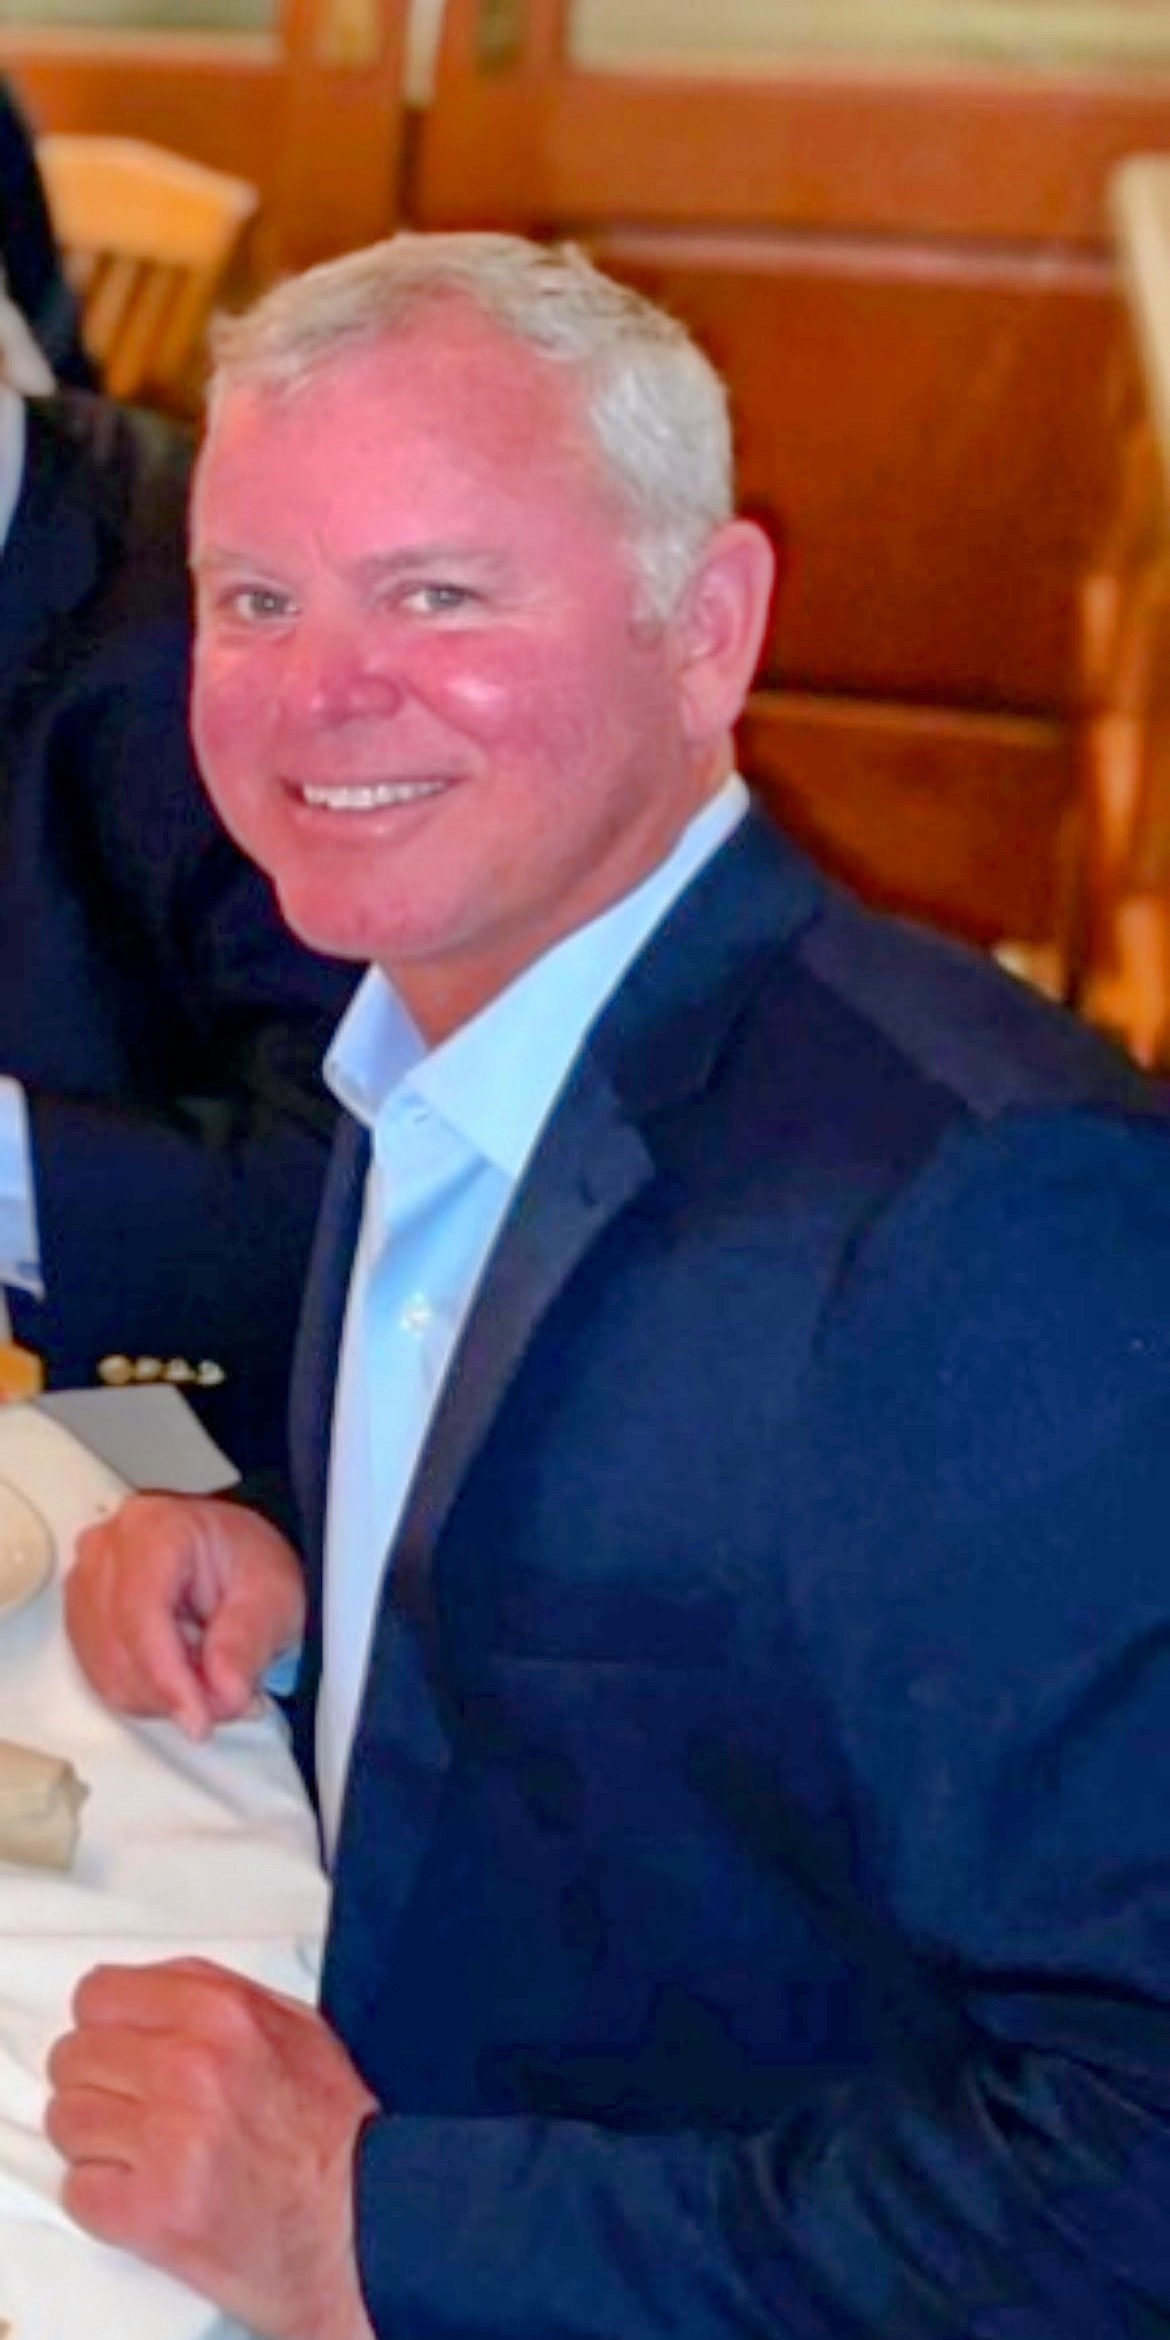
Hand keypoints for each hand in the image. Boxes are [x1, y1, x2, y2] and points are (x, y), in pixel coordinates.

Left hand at [46, 1958, 376, 2339]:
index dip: (106, 2023)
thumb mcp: (294, 2026)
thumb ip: (215, 1994)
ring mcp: (165, 2141)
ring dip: (98, 2138)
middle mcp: (188, 2068)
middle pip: (73, 2056)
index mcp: (221, 2012)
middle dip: (100, 2081)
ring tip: (145, 2150)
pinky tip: (145, 2188)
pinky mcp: (149, 2211)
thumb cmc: (332, 2131)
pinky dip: (104, 2195)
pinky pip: (76, 2187)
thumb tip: (146, 1988)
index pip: (98, 1994)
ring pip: (66, 2119)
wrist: (360, 2222)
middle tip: (135, 2104)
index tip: (117, 2043)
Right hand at [66, 1492, 305, 1738]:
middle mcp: (105, 1551)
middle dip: (174, 1693)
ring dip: (162, 1698)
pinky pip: (102, 1676)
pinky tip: (182, 1679)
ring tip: (212, 1685)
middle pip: (120, 1648)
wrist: (228, 1552)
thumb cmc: (247, 1561)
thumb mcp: (272, 1596)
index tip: (199, 1719)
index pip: (142, 1614)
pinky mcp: (82, 1616)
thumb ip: (246, 1643)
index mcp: (153, 1529)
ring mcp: (86, 1583)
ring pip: (108, 1672)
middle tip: (228, 1703)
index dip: (168, 1677)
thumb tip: (223, 1693)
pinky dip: (146, 1694)